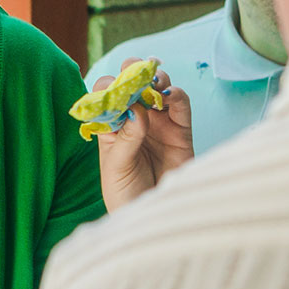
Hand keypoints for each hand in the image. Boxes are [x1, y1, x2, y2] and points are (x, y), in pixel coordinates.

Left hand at [94, 59, 193, 210]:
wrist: (153, 216)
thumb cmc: (125, 194)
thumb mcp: (116, 167)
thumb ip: (126, 138)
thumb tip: (137, 110)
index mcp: (111, 127)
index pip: (106, 97)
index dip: (108, 89)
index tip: (112, 93)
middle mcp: (135, 121)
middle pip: (133, 87)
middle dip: (132, 73)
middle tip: (134, 71)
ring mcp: (160, 124)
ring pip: (158, 90)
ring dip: (156, 79)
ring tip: (154, 82)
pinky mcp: (181, 131)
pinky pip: (181, 106)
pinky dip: (177, 95)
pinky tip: (170, 94)